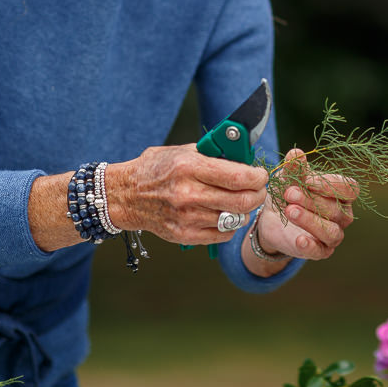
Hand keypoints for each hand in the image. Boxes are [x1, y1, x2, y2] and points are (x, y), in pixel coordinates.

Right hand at [109, 144, 267, 245]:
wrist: (126, 195)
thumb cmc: (157, 168)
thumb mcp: (183, 151)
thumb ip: (214, 154)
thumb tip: (244, 155)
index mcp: (189, 167)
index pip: (239, 176)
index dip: (258, 176)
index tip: (261, 174)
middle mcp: (189, 194)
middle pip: (243, 201)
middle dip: (258, 194)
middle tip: (258, 189)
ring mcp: (186, 218)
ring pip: (235, 219)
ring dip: (245, 210)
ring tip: (240, 200)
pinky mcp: (184, 235)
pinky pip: (223, 234)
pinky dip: (230, 225)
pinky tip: (224, 214)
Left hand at [253, 148, 358, 260]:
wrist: (272, 217)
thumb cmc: (288, 192)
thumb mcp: (289, 178)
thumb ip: (295, 167)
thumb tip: (295, 153)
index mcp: (341, 193)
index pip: (349, 189)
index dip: (330, 185)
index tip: (307, 180)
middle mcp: (342, 214)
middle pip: (336, 209)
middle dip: (311, 200)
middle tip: (289, 193)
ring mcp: (333, 234)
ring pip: (331, 230)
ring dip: (310, 220)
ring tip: (289, 211)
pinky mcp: (320, 251)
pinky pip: (320, 251)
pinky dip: (311, 246)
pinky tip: (298, 239)